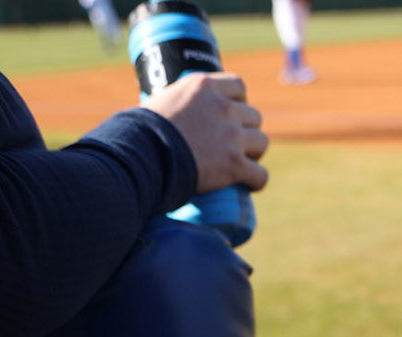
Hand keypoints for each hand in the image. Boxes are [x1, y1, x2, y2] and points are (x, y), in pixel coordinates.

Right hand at [141, 72, 269, 195]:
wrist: (141, 155)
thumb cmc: (140, 132)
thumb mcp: (159, 101)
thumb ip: (175, 102)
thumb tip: (166, 109)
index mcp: (204, 87)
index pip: (238, 85)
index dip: (239, 101)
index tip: (233, 114)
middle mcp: (222, 107)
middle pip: (253, 115)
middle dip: (247, 129)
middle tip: (236, 144)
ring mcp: (230, 135)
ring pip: (262, 142)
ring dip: (254, 153)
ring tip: (243, 163)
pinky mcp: (234, 164)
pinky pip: (260, 174)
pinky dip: (257, 181)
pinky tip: (250, 185)